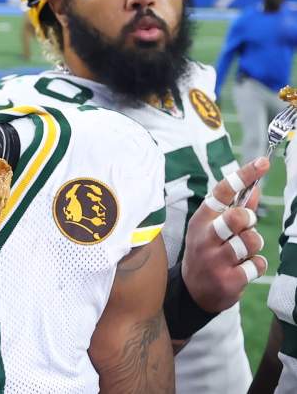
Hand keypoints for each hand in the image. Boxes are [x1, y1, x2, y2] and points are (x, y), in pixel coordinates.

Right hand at [182, 158, 269, 312]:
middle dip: (248, 219)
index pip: (222, 192)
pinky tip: (242, 269)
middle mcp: (204, 239)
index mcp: (200, 221)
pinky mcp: (228, 280)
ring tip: (243, 252)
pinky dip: (255, 266)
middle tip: (245, 225)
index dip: (243, 176)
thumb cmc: (206, 252)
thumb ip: (234, 209)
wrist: (192, 291)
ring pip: (251, 241)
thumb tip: (254, 188)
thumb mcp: (212, 229)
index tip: (262, 162)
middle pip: (236, 218)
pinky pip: (257, 265)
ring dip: (254, 245)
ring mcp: (214, 260)